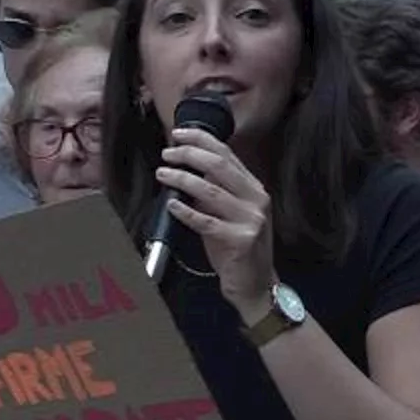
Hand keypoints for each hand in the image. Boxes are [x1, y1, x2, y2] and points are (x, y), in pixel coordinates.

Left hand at [156, 127, 275, 321]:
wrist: (255, 285)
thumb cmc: (236, 249)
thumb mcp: (227, 214)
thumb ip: (212, 193)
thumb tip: (185, 170)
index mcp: (254, 188)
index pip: (227, 154)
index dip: (202, 140)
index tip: (178, 134)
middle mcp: (256, 199)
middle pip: (219, 166)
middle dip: (189, 154)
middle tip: (167, 153)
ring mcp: (251, 219)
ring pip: (211, 191)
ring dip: (183, 179)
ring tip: (163, 174)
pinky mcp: (241, 240)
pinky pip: (207, 222)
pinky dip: (187, 212)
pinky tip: (172, 205)